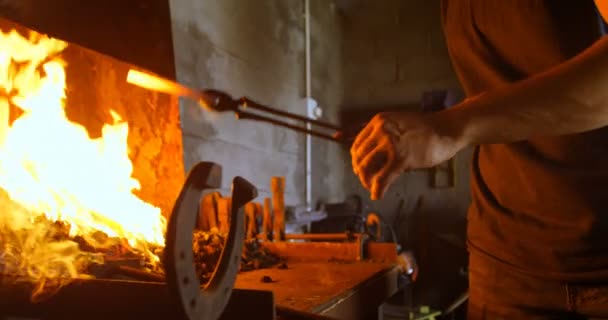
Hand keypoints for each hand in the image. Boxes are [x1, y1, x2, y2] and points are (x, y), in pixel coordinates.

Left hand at [350, 111, 464, 199]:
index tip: (359, 168)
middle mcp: (381, 131)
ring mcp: (390, 144)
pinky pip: (382, 179)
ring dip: (367, 181)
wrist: (447, 129)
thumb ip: (379, 133)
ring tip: (372, 187)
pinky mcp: (401, 158)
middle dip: (360, 172)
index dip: (356, 159)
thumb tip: (353, 145)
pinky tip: (377, 195)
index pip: (357, 144)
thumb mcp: (397, 123)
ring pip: (367, 168)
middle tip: (366, 181)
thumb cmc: (425, 128)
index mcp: (379, 121)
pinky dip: (378, 190)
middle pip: (359, 157)